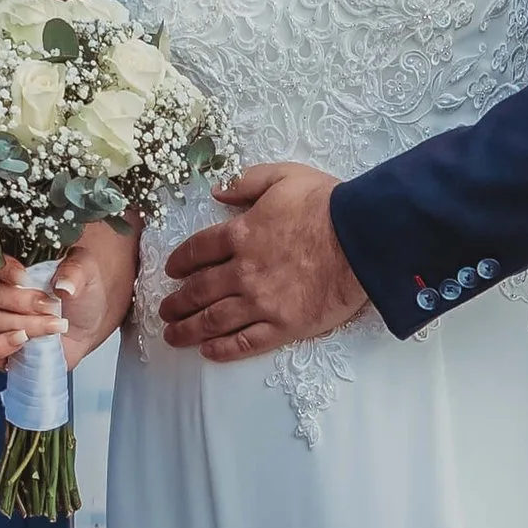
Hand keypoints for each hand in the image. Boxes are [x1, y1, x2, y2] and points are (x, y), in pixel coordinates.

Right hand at [0, 246, 117, 371]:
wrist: (88, 326)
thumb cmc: (79, 295)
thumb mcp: (86, 273)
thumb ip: (76, 271)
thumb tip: (63, 284)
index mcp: (11, 267)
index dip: (3, 270)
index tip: (24, 278)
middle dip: (19, 301)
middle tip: (50, 306)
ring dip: (22, 324)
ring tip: (51, 325)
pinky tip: (22, 341)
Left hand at [159, 162, 371, 362]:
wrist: (363, 238)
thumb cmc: (327, 204)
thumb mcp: (284, 176)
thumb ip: (247, 182)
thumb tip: (217, 190)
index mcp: (241, 234)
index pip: (198, 250)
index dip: (180, 262)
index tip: (171, 271)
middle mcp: (242, 272)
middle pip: (199, 291)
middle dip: (177, 302)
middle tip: (164, 310)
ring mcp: (261, 302)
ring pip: (213, 320)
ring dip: (188, 329)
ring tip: (173, 335)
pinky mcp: (283, 326)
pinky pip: (245, 343)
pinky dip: (223, 349)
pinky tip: (208, 351)